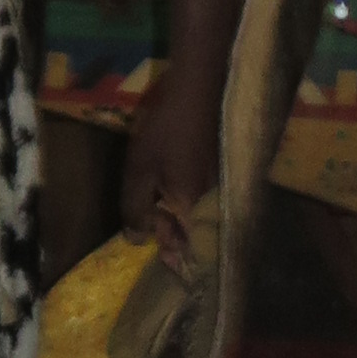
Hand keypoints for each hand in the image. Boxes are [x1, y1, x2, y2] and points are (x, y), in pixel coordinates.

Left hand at [116, 62, 218, 271]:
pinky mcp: (220, 172)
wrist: (199, 89)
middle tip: (163, 251)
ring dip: (186, 229)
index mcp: (192, 208)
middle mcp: (212, 204)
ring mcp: (220, 187)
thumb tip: (137, 240)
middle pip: (198, 238)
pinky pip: (207, 202)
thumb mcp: (139, 170)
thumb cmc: (166, 131)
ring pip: (204, 220)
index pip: (189, 251)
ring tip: (166, 229)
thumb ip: (136, 208)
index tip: (163, 268)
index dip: (176, 263)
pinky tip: (178, 202)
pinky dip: (193, 209)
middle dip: (181, 247)